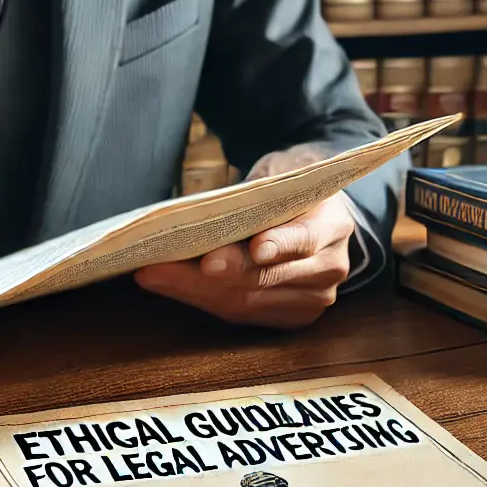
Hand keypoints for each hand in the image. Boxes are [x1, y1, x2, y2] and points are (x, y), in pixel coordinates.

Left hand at [133, 193, 353, 328]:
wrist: (318, 212)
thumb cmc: (291, 185)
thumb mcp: (283, 169)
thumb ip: (260, 187)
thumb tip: (206, 207)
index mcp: (333, 225)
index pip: (305, 240)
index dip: (278, 245)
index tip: (253, 247)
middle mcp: (329, 269)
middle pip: (264, 278)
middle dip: (211, 274)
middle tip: (164, 264)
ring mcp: (312, 299)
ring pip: (246, 302)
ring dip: (194, 290)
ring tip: (153, 273)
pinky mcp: (289, 317)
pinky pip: (240, 313)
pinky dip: (202, 299)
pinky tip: (169, 284)